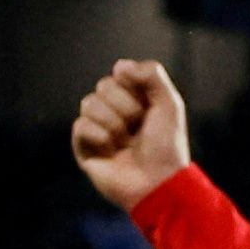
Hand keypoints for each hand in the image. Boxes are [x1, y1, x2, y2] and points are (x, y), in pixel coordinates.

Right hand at [72, 57, 193, 212]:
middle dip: (124, 105)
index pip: (119, 74)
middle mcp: (114, 113)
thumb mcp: (169, 104)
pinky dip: (98, 135)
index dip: (133, 87)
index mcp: (133, 100)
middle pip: (103, 86)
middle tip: (137, 127)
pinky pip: (80, 125)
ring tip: (125, 142)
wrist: (158, 182)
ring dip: (112, 121)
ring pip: (88, 102)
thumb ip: (152, 74)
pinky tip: (111, 150)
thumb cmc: (167, 147)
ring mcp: (98, 130)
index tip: (147, 106)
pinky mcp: (84, 149)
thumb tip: (120, 66)